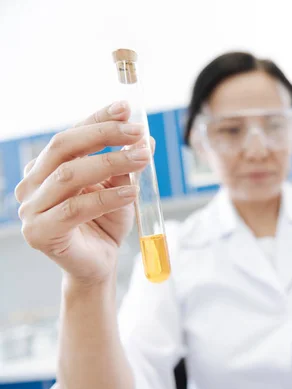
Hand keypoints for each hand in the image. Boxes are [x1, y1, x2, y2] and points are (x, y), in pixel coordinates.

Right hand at [15, 101, 151, 284]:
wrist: (99, 264)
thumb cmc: (107, 223)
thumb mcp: (122, 188)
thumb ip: (128, 165)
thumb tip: (147, 138)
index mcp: (47, 167)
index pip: (71, 135)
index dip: (98, 119)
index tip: (126, 108)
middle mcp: (33, 184)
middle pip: (63, 147)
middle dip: (103, 135)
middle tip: (137, 132)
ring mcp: (31, 208)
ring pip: (69, 175)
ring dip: (110, 162)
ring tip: (142, 158)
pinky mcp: (40, 233)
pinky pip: (75, 208)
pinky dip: (106, 197)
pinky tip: (130, 192)